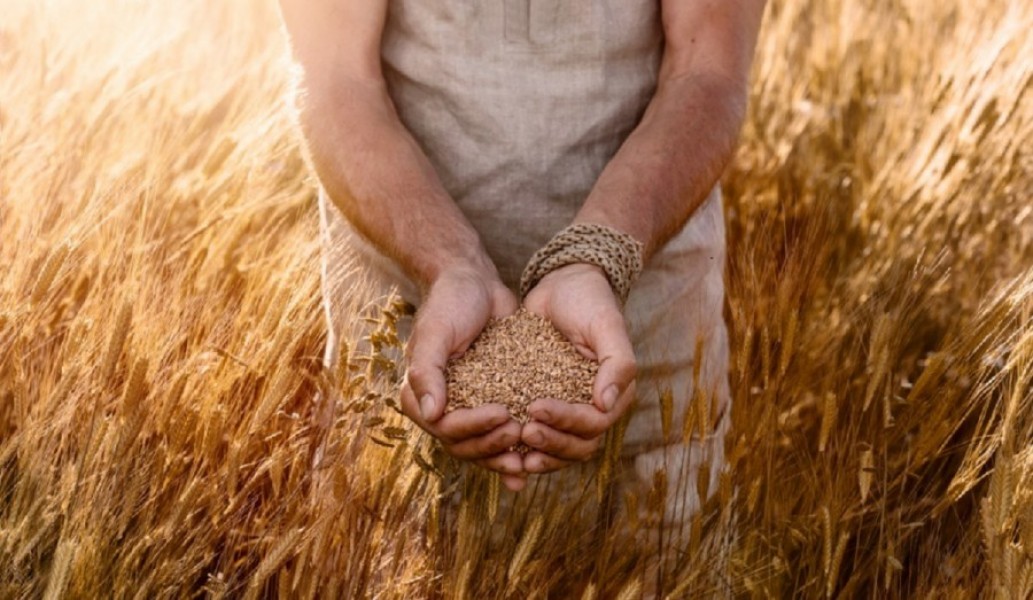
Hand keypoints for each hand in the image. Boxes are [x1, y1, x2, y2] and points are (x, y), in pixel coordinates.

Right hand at [399, 267, 527, 490]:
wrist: (475, 282)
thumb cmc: (450, 302)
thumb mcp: (435, 332)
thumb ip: (428, 372)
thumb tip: (432, 413)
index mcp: (419, 395)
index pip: (445, 428)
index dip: (473, 428)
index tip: (503, 413)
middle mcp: (440, 407)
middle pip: (463, 445)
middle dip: (491, 444)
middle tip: (519, 430)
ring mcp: (467, 407)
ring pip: (482, 446)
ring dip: (503, 452)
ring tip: (530, 449)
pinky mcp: (491, 401)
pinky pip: (500, 432)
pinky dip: (514, 449)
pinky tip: (532, 461)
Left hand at [520, 263, 636, 473]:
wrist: (563, 284)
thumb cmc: (590, 300)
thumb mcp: (606, 325)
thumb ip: (617, 363)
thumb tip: (605, 404)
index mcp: (614, 392)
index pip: (594, 423)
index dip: (566, 422)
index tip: (535, 408)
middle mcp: (593, 406)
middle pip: (578, 445)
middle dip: (552, 443)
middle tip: (523, 432)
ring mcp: (569, 408)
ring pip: (559, 448)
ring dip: (540, 453)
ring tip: (514, 452)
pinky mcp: (544, 402)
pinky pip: (539, 433)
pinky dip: (523, 446)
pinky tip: (503, 447)